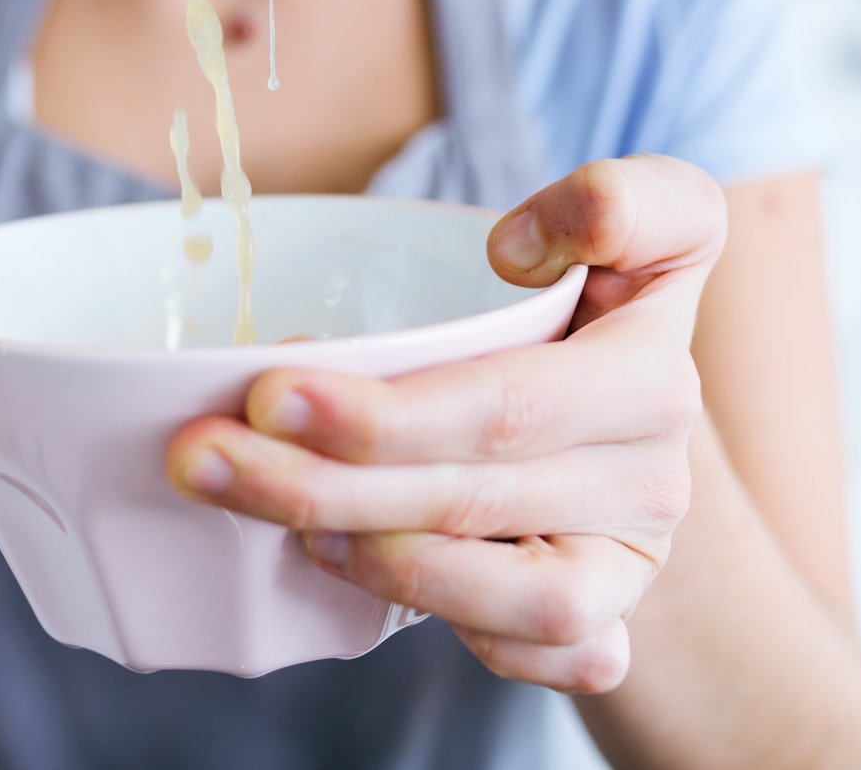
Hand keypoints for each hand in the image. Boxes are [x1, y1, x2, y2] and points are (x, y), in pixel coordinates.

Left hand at [166, 156, 724, 694]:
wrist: (639, 421)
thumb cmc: (597, 303)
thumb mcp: (640, 220)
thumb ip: (611, 202)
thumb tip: (515, 249)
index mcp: (651, 361)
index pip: (510, 402)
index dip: (391, 408)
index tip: (271, 390)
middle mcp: (656, 466)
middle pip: (481, 480)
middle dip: (326, 474)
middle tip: (204, 453)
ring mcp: (634, 556)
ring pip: (522, 593)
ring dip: (387, 562)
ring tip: (288, 526)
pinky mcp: (609, 624)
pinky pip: (550, 659)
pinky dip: (465, 635)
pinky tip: (372, 583)